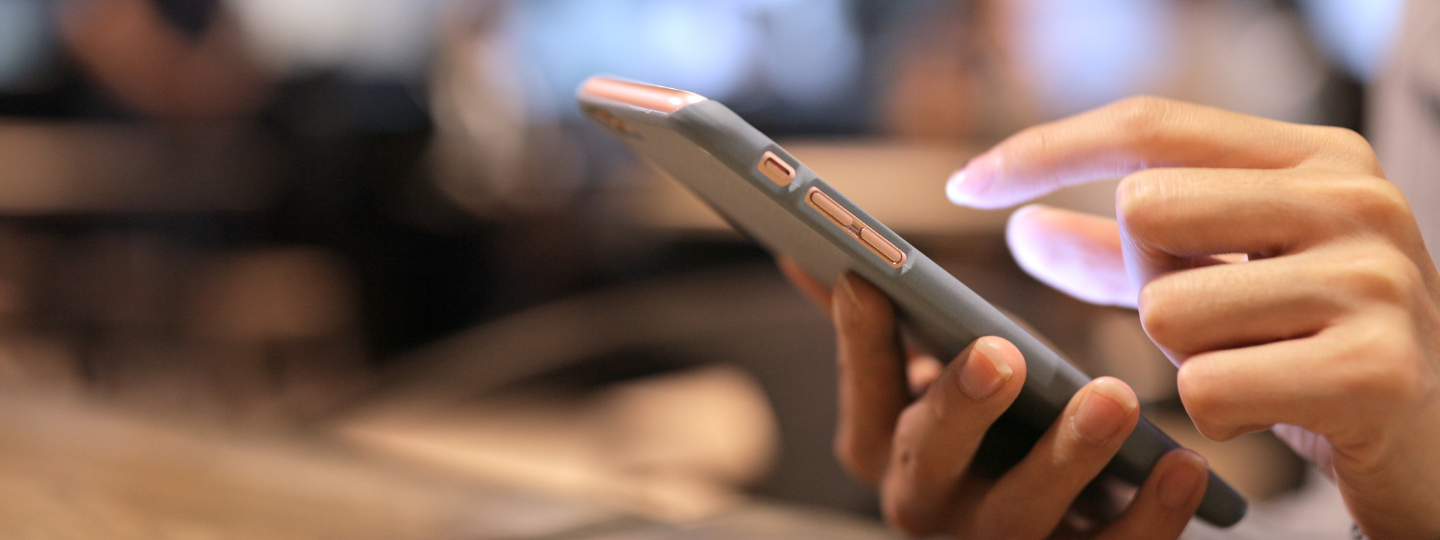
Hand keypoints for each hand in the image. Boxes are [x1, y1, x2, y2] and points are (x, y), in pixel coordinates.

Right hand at [779, 260, 1207, 538]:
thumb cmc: (978, 441)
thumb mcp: (920, 389)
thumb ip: (878, 333)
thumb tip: (804, 256)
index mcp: (885, 447)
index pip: (863, 390)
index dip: (861, 342)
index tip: (867, 281)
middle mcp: (927, 505)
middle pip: (928, 461)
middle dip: (959, 406)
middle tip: (999, 352)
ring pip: (1019, 518)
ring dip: (1066, 460)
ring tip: (1112, 399)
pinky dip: (1148, 517)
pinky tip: (1183, 467)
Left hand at [946, 96, 1439, 538]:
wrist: (1435, 445)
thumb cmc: (1307, 350)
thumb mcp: (1218, 279)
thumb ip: (1119, 252)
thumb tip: (1018, 227)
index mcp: (1318, 156)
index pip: (1149, 125)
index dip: (1047, 149)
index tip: (966, 184)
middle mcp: (1357, 199)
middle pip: (1145, 209)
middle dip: (1145, 282)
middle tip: (1214, 321)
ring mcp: (1375, 282)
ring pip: (1167, 311)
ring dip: (1183, 360)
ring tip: (1257, 366)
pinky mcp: (1375, 372)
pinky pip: (1206, 391)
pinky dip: (1215, 418)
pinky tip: (1272, 412)